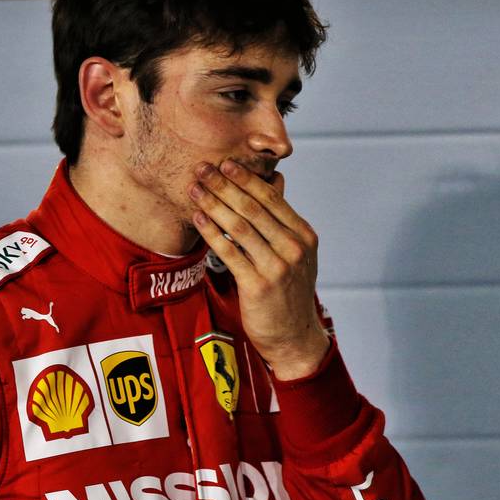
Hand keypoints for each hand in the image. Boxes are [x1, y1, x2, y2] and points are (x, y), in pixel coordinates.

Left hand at [189, 159, 328, 379]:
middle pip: (253, 208)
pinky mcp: (258, 285)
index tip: (225, 163)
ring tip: (195, 189)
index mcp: (304, 235)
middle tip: (203, 168)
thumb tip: (274, 180)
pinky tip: (198, 219)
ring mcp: (277, 267)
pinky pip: (230, 252)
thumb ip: (282, 221)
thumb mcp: (295, 254)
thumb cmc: (289, 292)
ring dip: (213, 204)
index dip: (246, 178)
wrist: (293, 336)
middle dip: (224, 185)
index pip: (272, 198)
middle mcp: (293, 248)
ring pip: (239, 226)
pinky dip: (212, 232)